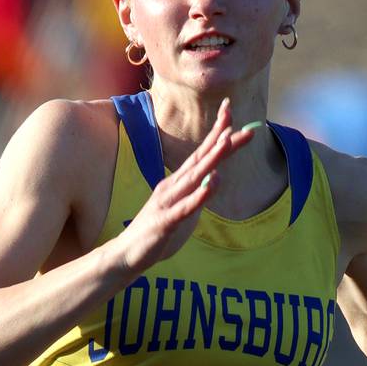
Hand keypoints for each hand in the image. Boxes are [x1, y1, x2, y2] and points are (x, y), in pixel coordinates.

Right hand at [113, 98, 256, 273]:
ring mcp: (168, 202)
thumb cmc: (155, 231)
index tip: (231, 111)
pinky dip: (199, 195)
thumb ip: (197, 192)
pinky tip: (212, 184)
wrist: (126, 254)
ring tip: (227, 140)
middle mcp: (173, 186)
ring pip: (194, 177)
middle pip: (201, 159)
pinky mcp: (165, 221)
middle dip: (221, 139)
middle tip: (239, 120)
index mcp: (178, 182)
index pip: (201, 154)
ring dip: (211, 158)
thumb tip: (216, 177)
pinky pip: (185, 207)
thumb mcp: (182, 208)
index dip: (218, 133)